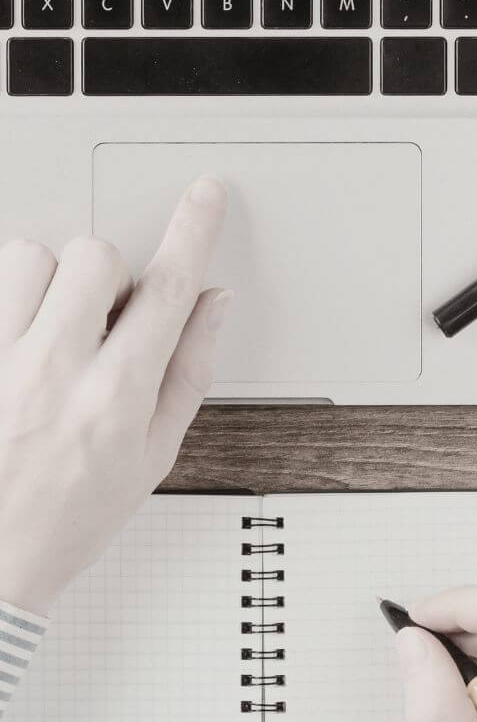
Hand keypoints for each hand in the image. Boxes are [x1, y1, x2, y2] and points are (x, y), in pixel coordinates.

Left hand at [0, 177, 229, 614]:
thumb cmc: (63, 523)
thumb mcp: (150, 461)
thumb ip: (186, 374)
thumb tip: (212, 306)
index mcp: (114, 399)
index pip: (166, 290)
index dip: (193, 231)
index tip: (205, 198)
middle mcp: (53, 373)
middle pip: (94, 255)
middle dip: (107, 272)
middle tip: (100, 314)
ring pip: (29, 257)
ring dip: (46, 281)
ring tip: (45, 327)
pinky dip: (6, 302)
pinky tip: (15, 341)